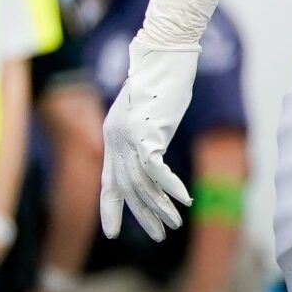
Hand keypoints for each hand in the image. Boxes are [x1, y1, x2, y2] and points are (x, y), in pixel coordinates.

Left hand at [99, 34, 198, 240]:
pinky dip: (170, 187)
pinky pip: (156, 169)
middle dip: (142, 214)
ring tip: (174, 224)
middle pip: (126, 187)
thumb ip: (146, 138)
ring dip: (160, 206)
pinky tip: (184, 200)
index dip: (110, 207)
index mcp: (112, 136)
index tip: (111, 232)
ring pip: (141, 183)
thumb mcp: (149, 116)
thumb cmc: (162, 83)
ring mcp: (127, 134)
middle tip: (158, 235)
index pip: (107, 181)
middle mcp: (115, 138)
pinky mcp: (144, 130)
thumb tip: (153, 158)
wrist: (165, 56)